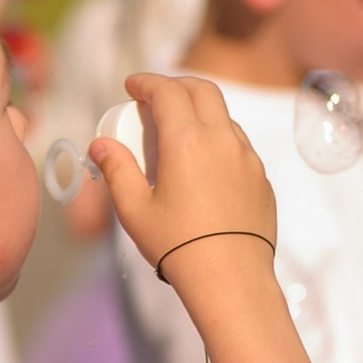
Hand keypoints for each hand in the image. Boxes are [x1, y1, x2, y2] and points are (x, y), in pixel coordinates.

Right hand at [90, 72, 276, 279]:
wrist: (232, 280)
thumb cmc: (178, 247)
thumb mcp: (134, 210)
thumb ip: (117, 170)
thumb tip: (101, 145)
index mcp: (187, 141)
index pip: (167, 91)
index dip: (146, 82)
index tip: (131, 86)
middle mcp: (222, 140)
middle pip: (202, 90)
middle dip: (176, 85)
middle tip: (155, 97)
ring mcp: (247, 158)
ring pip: (224, 116)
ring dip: (200, 111)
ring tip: (178, 132)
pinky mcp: (261, 178)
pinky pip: (239, 145)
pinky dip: (218, 138)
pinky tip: (204, 163)